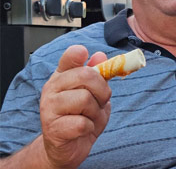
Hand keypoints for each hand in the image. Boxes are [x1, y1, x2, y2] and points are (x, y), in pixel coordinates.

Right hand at [39, 45, 111, 168]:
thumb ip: (98, 75)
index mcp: (62, 77)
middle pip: (86, 75)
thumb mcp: (95, 93)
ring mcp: (50, 109)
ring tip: (90, 117)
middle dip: (102, 90)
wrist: (68, 146)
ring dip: (96, 111)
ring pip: (85, 99)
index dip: (77, 53)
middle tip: (101, 101)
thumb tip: (100, 55)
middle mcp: (52, 89)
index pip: (68, 57)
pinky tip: (84, 129)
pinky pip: (82, 123)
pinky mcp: (54, 129)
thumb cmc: (82, 116)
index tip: (84, 53)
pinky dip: (90, 127)